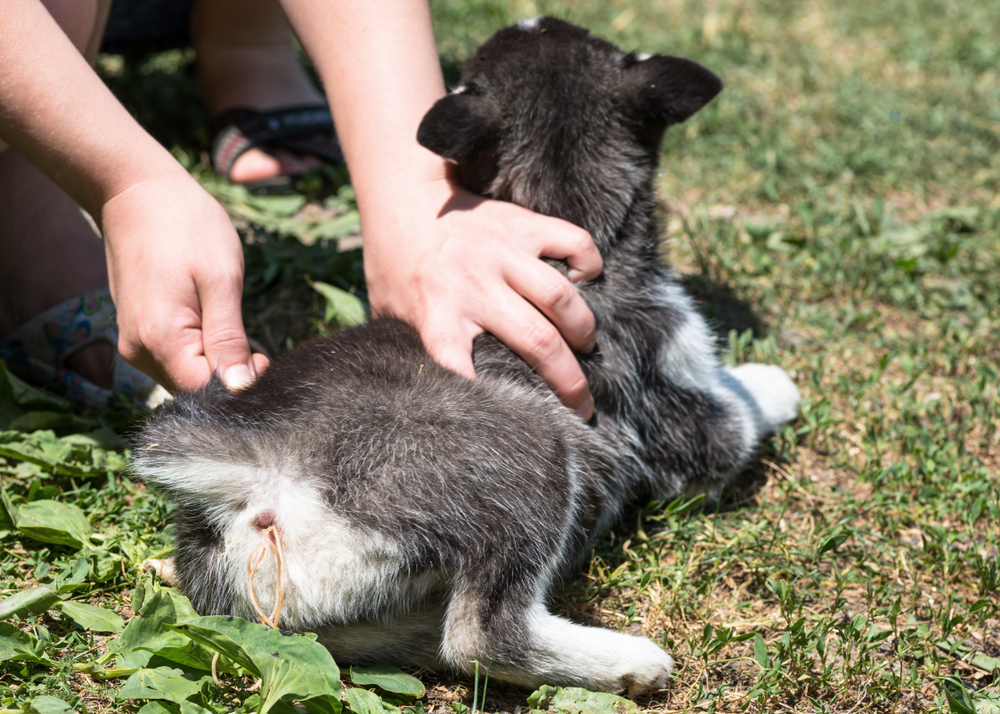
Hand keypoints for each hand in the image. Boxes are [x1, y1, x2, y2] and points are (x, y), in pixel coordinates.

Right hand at [100, 173, 267, 392]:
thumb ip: (229, 339)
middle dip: (229, 374)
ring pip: (184, 376)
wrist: (138, 192)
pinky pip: (174, 359)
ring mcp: (134, 343)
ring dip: (215, 362)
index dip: (240, 383)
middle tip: (254, 341)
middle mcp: (138, 350)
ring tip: (229, 321)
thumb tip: (241, 388)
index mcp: (159, 339)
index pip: (205, 392)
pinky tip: (212, 321)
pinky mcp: (137, 333)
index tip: (263, 353)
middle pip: (194, 389)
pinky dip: (199, 351)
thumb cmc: (186, 226)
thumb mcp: (221, 279)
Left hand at [363, 173, 601, 419]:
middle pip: (536, 341)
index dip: (483, 400)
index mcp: (436, 314)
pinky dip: (590, 264)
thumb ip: (411, 350)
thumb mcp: (390, 314)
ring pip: (561, 298)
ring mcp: (502, 253)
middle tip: (583, 405)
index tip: (511, 425)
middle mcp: (474, 286)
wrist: (404, 197)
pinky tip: (585, 281)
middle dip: (568, 381)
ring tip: (584, 345)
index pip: (456, 365)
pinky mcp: (522, 225)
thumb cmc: (397, 265)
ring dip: (582, 329)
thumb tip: (423, 398)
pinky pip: (575, 242)